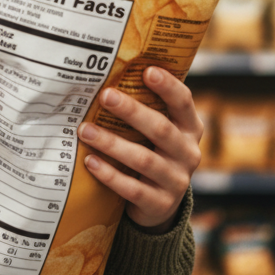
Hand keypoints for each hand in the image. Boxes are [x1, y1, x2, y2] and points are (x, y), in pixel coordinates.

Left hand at [78, 66, 201, 232]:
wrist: (159, 204)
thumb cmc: (152, 153)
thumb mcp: (156, 133)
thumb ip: (145, 110)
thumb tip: (109, 78)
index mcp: (190, 128)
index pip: (184, 103)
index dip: (169, 87)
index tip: (147, 70)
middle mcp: (188, 153)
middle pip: (161, 129)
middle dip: (132, 111)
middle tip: (105, 95)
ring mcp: (176, 180)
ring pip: (143, 160)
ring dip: (112, 143)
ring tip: (85, 130)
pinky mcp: (160, 204)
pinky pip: (132, 188)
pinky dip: (109, 174)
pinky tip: (90, 161)